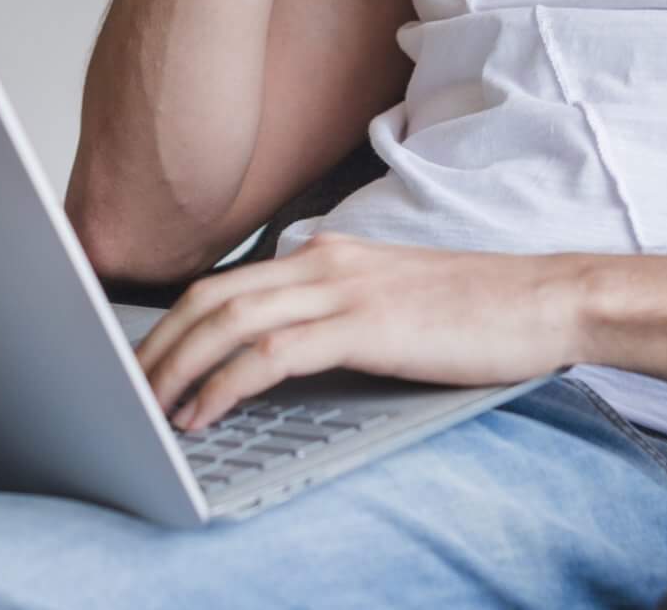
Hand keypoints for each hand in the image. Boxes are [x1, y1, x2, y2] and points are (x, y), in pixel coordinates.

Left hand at [131, 231, 583, 431]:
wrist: (546, 299)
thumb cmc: (477, 310)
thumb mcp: (390, 302)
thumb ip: (335, 313)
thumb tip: (283, 353)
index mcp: (325, 253)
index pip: (226, 283)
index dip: (172, 324)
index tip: (142, 364)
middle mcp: (323, 261)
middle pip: (209, 297)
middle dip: (155, 347)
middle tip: (121, 391)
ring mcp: (342, 289)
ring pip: (228, 322)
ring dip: (175, 368)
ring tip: (145, 409)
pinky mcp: (364, 325)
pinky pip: (271, 354)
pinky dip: (224, 383)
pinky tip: (202, 413)